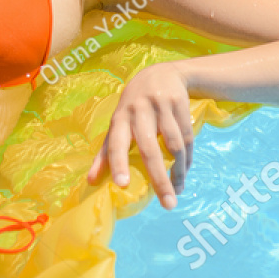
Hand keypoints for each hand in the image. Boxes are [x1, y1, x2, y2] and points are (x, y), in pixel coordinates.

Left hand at [87, 63, 194, 209]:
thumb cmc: (134, 106)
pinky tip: (184, 173)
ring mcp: (161, 106)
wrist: (163, 73)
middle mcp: (139, 111)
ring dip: (177, 172)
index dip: (118, 163)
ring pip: (174, 146)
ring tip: (176, 192)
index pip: (116, 142)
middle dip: (159, 179)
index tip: (122, 185)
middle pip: (150, 149)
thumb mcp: (118, 123)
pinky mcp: (181, 104)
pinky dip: (187, 159)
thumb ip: (105, 152)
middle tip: (167, 204)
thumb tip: (91, 182)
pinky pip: (187, 138)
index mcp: (120, 117)